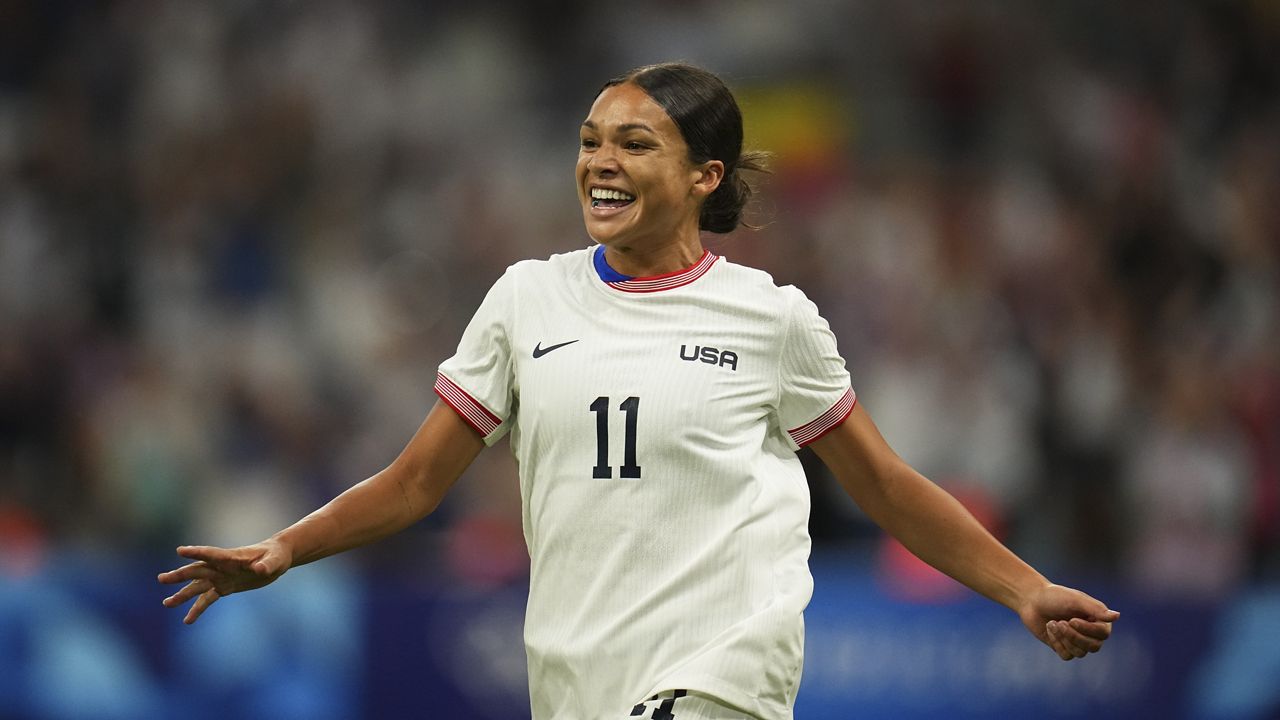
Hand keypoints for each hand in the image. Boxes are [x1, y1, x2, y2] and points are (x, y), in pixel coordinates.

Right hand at [157, 540, 291, 623]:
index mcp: (231, 557)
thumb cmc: (276, 556)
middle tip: (162, 579)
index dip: (196, 552)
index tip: (180, 551)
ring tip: (167, 603)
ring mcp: (221, 577)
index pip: (211, 553)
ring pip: (197, 586)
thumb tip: (259, 570)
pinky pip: (207, 599)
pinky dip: (197, 609)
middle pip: (197, 570)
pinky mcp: (224, 588)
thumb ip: (267, 565)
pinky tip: (187, 620)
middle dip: (180, 575)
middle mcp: (221, 567)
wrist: (276, 559)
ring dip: (182, 594)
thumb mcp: (275, 561)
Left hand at [1019, 583, 1119, 659]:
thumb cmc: (1055, 597)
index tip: (1071, 619)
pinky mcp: (1064, 647)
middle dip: (1075, 637)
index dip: (1087, 630)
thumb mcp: (1075, 600)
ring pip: (1080, 653)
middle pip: (1093, 647)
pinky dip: (1056, 643)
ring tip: (1053, 623)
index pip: (1103, 634)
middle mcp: (1090, 632)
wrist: (1031, 600)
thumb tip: (1117, 616)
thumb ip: (1095, 608)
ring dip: (1064, 639)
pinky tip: (1049, 629)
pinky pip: (1066, 655)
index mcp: (1097, 619)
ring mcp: (1077, 641)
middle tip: (1060, 622)